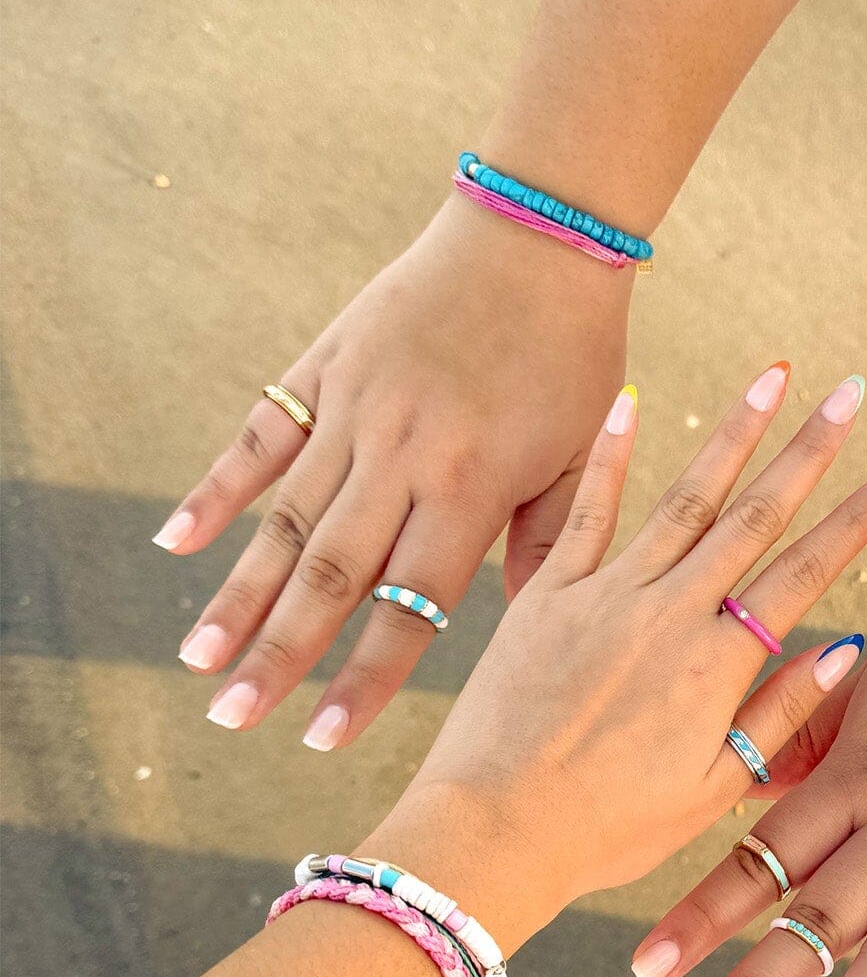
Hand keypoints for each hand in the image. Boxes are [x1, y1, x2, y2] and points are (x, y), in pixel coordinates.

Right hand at [158, 195, 632, 746]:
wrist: (535, 238)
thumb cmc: (572, 360)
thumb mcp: (578, 460)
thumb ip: (546, 547)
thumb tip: (526, 629)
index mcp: (468, 490)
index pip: (409, 607)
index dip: (366, 678)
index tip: (324, 738)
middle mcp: (401, 458)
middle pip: (327, 575)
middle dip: (278, 654)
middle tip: (233, 716)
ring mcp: (354, 412)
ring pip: (283, 519)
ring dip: (237, 593)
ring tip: (198, 657)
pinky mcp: (326, 368)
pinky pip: (261, 437)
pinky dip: (218, 489)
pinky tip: (178, 543)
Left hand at [369, 364, 866, 951]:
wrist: (493, 831)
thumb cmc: (608, 828)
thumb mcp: (713, 789)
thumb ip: (779, 714)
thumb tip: (843, 649)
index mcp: (717, 664)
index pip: (805, 573)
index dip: (857, 519)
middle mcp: (669, 612)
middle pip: (755, 516)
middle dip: (809, 449)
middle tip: (848, 392)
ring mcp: (605, 594)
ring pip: (685, 496)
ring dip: (733, 432)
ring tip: (773, 376)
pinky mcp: (547, 594)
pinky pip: (585, 510)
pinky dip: (611, 455)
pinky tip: (633, 403)